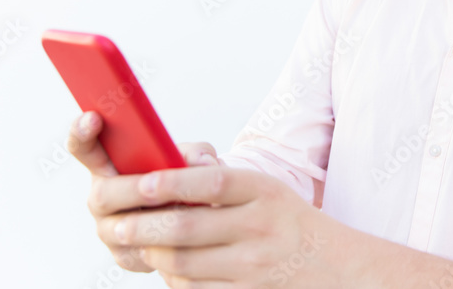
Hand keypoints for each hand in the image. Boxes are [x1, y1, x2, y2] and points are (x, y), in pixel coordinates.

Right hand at [66, 110, 220, 272]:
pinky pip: (140, 253)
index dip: (83, 133)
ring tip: (179, 210)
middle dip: (131, 189)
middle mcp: (102, 197)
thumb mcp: (189, 157)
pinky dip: (164, 245)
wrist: (192, 218)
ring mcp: (110, 229)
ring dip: (151, 219)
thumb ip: (196, 153)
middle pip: (103, 194)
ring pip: (121, 228)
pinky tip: (183, 238)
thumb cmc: (180, 177)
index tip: (93, 118)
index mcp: (108, 165)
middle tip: (154, 185)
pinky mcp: (126, 256)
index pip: (84, 147)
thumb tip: (205, 164)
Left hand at [107, 164, 342, 287]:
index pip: (210, 181)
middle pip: (186, 228)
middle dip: (142, 226)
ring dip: (151, 254)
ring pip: (182, 263)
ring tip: (136, 243)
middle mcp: (259, 227)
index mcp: (262, 190)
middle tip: (116, 224)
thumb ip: (220, 184)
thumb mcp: (265, 191)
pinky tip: (165, 266)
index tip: (140, 183)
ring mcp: (253, 266)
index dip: (171, 183)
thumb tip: (163, 174)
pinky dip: (172, 278)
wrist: (336, 268)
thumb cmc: (286, 222)